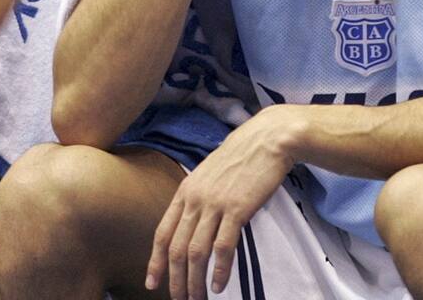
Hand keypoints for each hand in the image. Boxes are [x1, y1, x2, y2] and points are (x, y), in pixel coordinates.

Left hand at [145, 105, 299, 299]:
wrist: (269, 138)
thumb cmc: (245, 154)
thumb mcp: (212, 172)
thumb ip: (200, 195)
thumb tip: (197, 219)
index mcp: (186, 190)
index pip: (162, 233)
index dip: (155, 262)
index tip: (153, 283)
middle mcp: (195, 199)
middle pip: (176, 248)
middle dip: (175, 279)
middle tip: (179, 299)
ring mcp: (215, 204)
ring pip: (196, 252)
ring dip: (195, 281)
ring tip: (198, 298)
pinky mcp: (237, 208)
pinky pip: (223, 247)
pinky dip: (220, 270)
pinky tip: (220, 284)